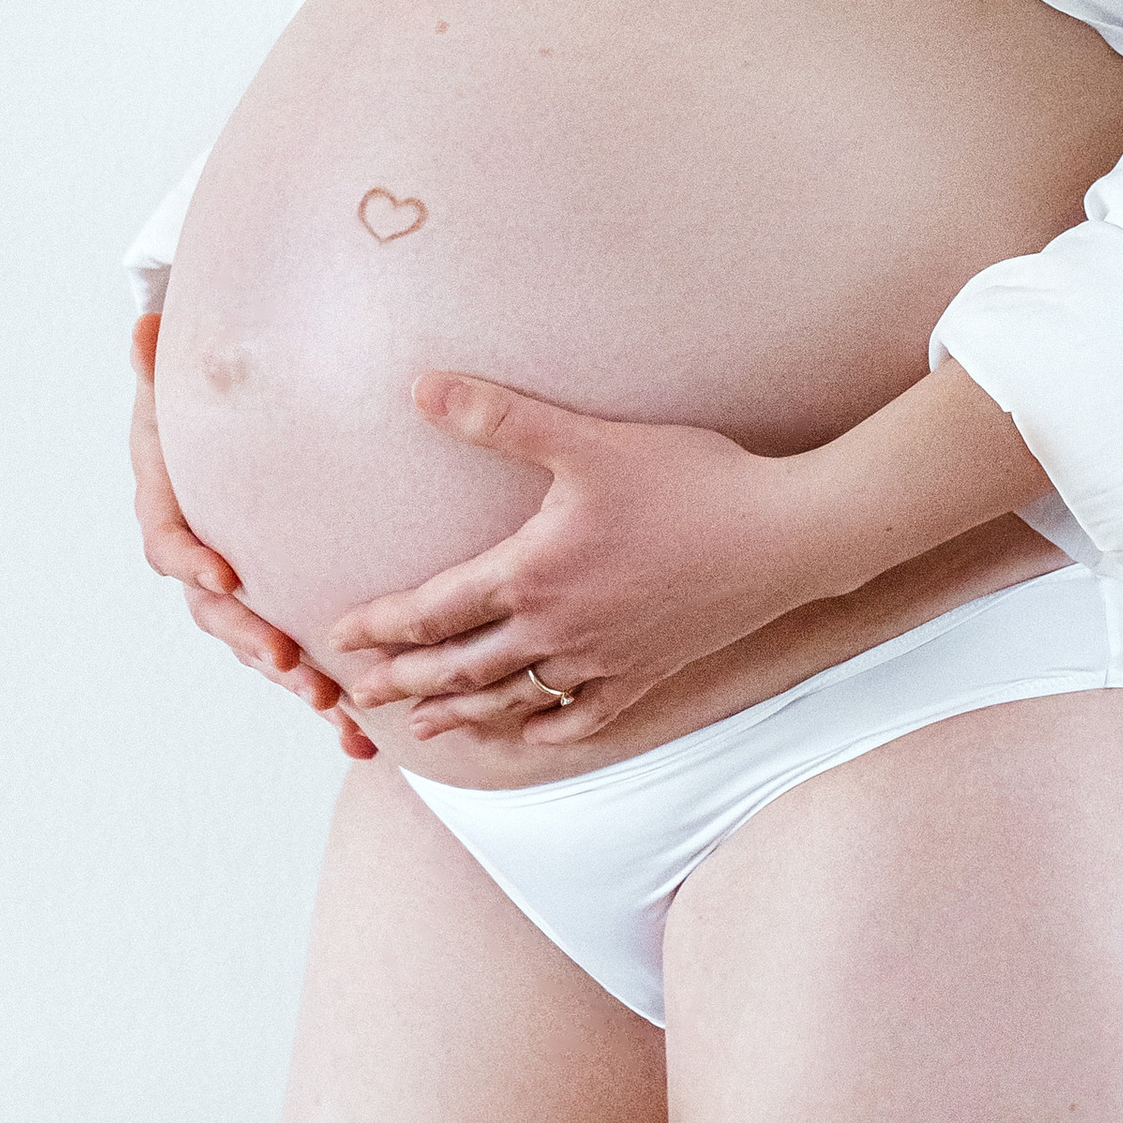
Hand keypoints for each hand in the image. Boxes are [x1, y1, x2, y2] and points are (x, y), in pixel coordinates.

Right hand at [128, 314, 376, 760]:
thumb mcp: (187, 386)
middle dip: (252, 640)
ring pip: (260, 650)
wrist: (225, 444)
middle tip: (288, 660)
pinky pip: (301, 664)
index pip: (171, 545)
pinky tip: (365, 741)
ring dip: (295, 682)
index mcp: (175, 516)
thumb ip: (167, 365)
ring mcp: (244, 599)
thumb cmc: (207, 415)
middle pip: (219, 616)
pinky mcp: (282, 616)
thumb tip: (145, 327)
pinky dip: (330, 703)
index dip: (193, 561)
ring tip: (332, 707)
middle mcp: (204, 567)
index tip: (220, 574)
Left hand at [327, 373, 853, 749]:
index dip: (381, 625)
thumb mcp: (588, 440)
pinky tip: (528, 735)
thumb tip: (421, 388)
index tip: (340, 637)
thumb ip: (500, 418)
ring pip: (513, 700)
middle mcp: (558, 629)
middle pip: (462, 668)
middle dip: (405, 680)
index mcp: (534, 574)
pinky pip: (581, 718)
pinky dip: (544, 731)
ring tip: (425, 725)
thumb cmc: (690, 481)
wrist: (782, 537)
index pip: (434, 611)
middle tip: (357, 693)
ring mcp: (603, 659)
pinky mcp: (647, 672)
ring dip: (460, 714)